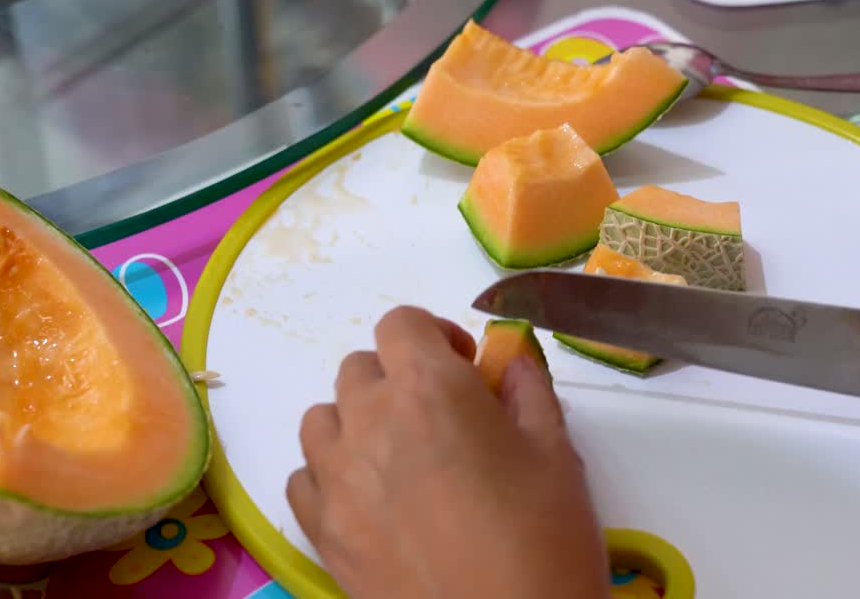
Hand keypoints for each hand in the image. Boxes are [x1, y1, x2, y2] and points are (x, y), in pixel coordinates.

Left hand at [287, 307, 607, 598]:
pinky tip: (371, 499)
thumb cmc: (543, 537)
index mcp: (429, 387)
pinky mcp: (321, 531)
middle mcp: (369, 420)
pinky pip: (303, 478)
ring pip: (323, 418)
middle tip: (441, 417)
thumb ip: (527, 389)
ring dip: (357, 422)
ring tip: (399, 457)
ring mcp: (336, 478)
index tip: (463, 368)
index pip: (401, 323)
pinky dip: (330, 476)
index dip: (432, 336)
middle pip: (360, 368)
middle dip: (398, 378)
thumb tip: (509, 361)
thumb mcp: (557, 450)